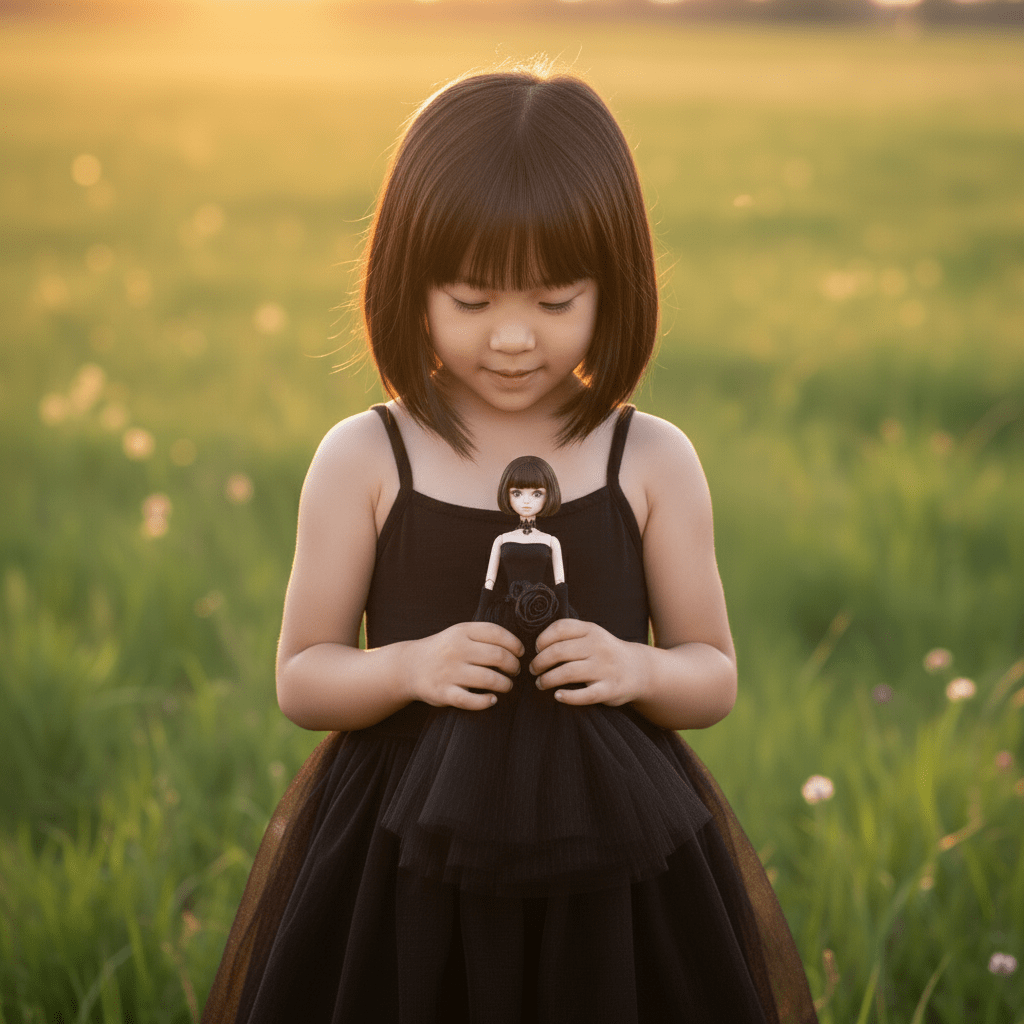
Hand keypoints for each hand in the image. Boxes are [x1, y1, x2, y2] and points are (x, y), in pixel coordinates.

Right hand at [406, 622, 522, 710]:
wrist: (410, 666)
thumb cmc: (443, 650)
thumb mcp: (458, 633)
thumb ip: (483, 635)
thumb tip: (516, 647)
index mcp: (462, 631)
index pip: (497, 633)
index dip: (515, 644)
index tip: (520, 653)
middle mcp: (456, 649)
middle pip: (498, 656)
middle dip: (513, 666)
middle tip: (515, 671)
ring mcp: (449, 672)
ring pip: (489, 679)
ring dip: (505, 684)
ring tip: (507, 685)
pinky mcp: (443, 693)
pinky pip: (471, 701)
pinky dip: (487, 702)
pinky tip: (492, 700)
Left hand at [531, 619, 646, 706]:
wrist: (639, 670)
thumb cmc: (606, 652)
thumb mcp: (593, 635)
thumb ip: (570, 635)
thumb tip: (537, 645)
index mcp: (592, 630)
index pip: (560, 628)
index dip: (542, 640)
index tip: (536, 650)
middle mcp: (599, 647)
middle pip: (558, 652)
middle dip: (539, 662)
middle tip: (533, 669)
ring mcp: (605, 668)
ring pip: (567, 673)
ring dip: (547, 679)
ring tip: (540, 683)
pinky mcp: (609, 690)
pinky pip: (584, 695)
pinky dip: (567, 697)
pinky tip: (558, 696)